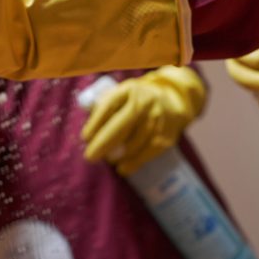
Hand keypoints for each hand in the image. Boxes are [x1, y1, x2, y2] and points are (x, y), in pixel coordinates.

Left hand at [81, 66, 204, 175]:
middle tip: (90, 157)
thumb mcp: (122, 94)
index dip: (96, 122)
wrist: (173, 101)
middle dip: (104, 142)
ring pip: (134, 142)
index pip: (110, 105)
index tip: (85, 137)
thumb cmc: (136, 100)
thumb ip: (104, 107)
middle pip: (123, 124)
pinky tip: (122, 168)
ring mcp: (157, 119)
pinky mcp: (165, 136)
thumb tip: (87, 133)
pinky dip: (133, 163)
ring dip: (118, 155)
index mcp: (129, 90)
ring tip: (107, 159)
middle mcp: (145, 102)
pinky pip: (147, 153)